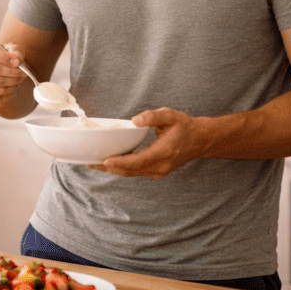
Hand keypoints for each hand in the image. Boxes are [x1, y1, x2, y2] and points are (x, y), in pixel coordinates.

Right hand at [0, 37, 29, 100]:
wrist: (1, 72)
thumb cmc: (7, 58)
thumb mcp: (14, 50)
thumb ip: (17, 50)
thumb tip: (17, 56)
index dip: (5, 57)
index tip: (17, 62)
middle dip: (12, 71)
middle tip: (24, 72)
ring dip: (12, 81)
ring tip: (20, 78)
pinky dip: (8, 89)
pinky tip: (14, 85)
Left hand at [90, 108, 206, 177]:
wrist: (200, 140)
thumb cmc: (184, 126)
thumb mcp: (171, 115)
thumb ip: (153, 116)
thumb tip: (135, 120)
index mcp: (164, 152)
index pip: (138, 161)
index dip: (120, 162)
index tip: (104, 161)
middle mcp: (161, 166)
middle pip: (131, 171)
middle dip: (110, 168)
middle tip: (90, 162)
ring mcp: (159, 172)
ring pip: (132, 174)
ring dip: (113, 170)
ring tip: (94, 164)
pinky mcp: (157, 172)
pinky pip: (136, 172)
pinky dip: (122, 169)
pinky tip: (109, 164)